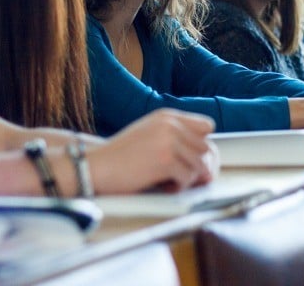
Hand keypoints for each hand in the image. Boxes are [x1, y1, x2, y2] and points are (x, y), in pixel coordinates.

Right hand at [87, 109, 217, 194]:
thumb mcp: (149, 135)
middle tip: (182, 177)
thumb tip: (208, 160)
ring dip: (188, 179)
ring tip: (169, 182)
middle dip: (199, 167)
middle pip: (207, 148)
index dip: (202, 145)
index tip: (192, 159)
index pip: (207, 126)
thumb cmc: (120, 157)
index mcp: (167, 116)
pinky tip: (163, 186)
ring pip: (201, 165)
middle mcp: (170, 124)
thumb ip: (175, 138)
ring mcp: (168, 141)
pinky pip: (188, 178)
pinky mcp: (165, 160)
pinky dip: (178, 187)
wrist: (95, 167)